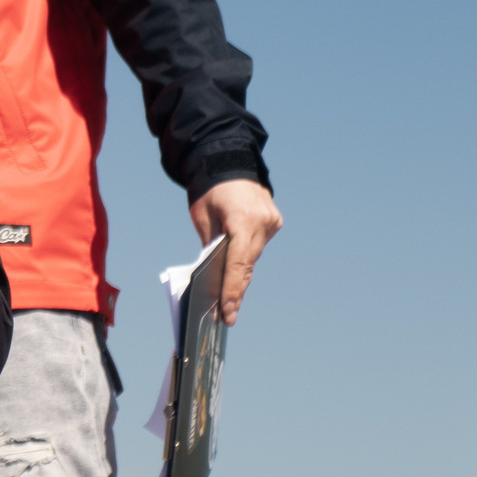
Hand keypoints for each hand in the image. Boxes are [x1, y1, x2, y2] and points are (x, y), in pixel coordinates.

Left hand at [189, 178, 281, 324]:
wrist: (228, 159)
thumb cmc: (209, 188)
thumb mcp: (202, 216)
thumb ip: (212, 244)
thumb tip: (214, 273)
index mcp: (243, 220)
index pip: (238, 263)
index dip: (231, 290)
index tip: (226, 312)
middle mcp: (263, 222)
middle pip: (247, 265)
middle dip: (236, 291)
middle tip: (226, 317)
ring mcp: (272, 221)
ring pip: (253, 258)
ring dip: (241, 277)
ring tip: (229, 304)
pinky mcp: (274, 221)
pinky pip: (257, 246)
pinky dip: (246, 259)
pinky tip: (236, 278)